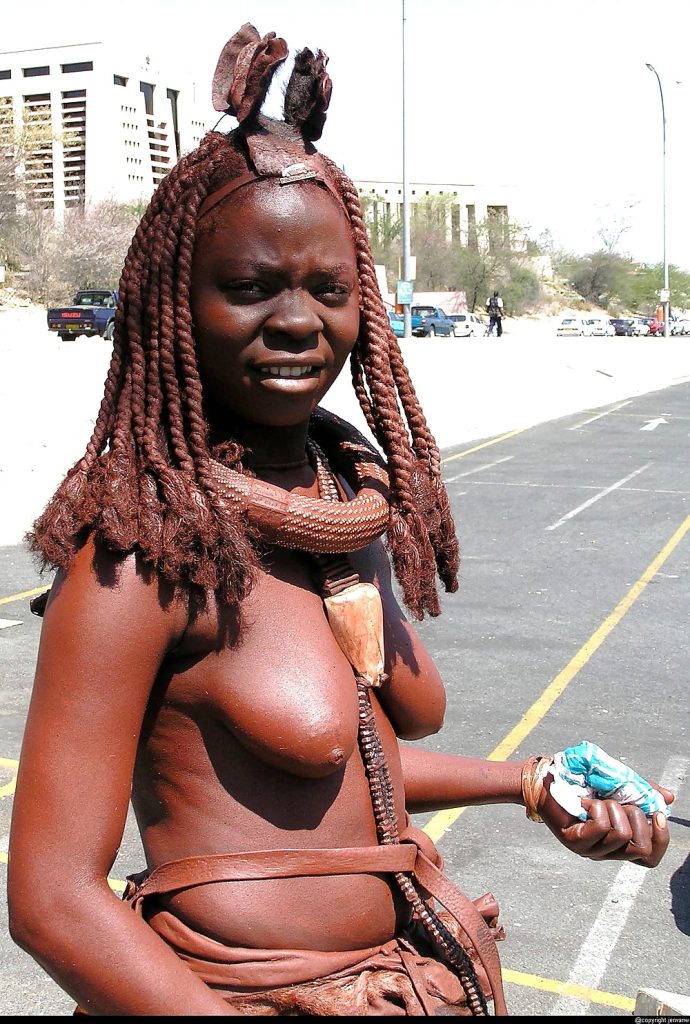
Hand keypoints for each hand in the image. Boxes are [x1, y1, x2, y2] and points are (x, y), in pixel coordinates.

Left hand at [539, 781, 673, 867]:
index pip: (650, 858)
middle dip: (638, 818)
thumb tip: (668, 799)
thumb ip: (642, 793)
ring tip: (598, 800)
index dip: (661, 839)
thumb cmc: (582, 782)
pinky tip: (585, 802)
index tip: (658, 813)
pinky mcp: (574, 842)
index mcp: (620, 843)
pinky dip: (597, 808)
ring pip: (622, 836)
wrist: (547, 778)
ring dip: (614, 808)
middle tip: (619, 803)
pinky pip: (601, 827)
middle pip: (642, 850)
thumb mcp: (618, 785)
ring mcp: (590, 849)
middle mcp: (607, 851)